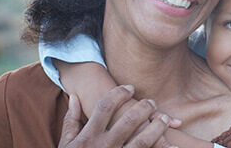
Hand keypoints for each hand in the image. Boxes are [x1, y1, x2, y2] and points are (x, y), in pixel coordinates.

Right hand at [58, 85, 176, 147]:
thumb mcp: (66, 144)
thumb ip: (71, 121)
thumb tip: (75, 98)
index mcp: (88, 136)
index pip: (105, 106)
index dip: (119, 93)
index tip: (130, 88)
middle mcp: (103, 147)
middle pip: (129, 120)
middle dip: (143, 108)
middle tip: (151, 102)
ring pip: (142, 140)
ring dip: (156, 127)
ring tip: (164, 119)